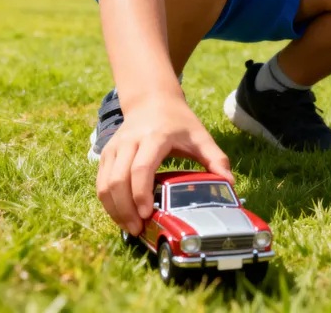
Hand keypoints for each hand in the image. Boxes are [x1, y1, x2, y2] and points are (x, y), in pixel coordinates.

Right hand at [95, 95, 233, 235]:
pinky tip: (121, 214)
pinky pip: (100, 182)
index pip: (141, 167)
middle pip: (118, 179)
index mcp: (155, 136)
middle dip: (125, 209)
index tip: (147, 214)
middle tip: (139, 229)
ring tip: (130, 226)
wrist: (152, 100)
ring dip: (114, 209)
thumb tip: (230, 183)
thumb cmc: (178, 121)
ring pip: (104, 184)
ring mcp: (115, 147)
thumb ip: (215, 158)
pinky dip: (107, 202)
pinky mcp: (106, 153)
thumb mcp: (200, 135)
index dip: (141, 193)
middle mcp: (130, 141)